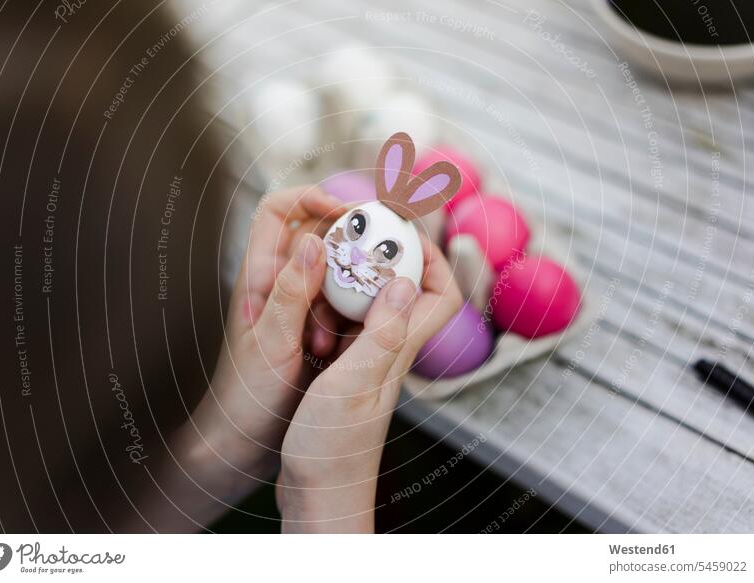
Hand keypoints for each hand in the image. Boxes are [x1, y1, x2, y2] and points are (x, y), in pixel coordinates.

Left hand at [175, 186, 345, 493]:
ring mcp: (299, 306)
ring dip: (352, 286)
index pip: (278, 209)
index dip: (310, 197)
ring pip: (337, 270)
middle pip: (318, 233)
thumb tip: (314, 241)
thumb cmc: (244, 397)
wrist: (242, 442)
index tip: (346, 212)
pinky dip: (354, 313)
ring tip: (350, 319)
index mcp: (259, 276)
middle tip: (376, 255)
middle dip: (347, 241)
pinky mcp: (315, 329)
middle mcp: (279, 283)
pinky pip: (344, 304)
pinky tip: (349, 341)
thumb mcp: (269, 343)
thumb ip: (290, 293)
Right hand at [276, 238, 461, 531]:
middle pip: (411, 292)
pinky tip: (311, 299)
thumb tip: (402, 283)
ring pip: (377, 305)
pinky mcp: (345, 373)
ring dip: (360, 277)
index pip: (441, 296)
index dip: (433, 259)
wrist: (318, 497)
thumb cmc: (333, 452)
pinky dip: (335, 303)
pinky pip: (349, 324)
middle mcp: (389, 353)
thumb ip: (379, 335)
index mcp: (397, 352)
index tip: (404, 234)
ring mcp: (368, 363)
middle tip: (364, 232)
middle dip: (393, 255)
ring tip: (334, 256)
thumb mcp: (353, 385)